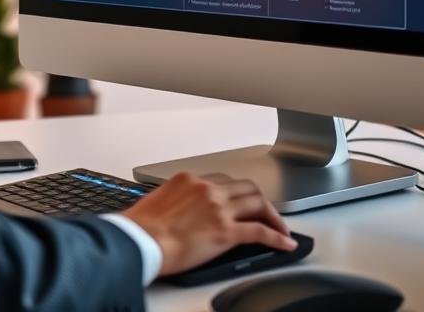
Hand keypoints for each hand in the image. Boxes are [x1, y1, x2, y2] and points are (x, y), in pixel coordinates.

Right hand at [122, 172, 296, 276]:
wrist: (138, 241)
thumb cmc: (140, 227)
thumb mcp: (157, 201)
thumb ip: (176, 201)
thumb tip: (181, 213)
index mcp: (188, 179)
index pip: (222, 181)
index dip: (236, 192)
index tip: (239, 200)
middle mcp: (207, 189)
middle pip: (245, 187)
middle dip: (259, 199)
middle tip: (265, 211)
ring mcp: (218, 208)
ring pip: (258, 203)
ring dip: (273, 215)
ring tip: (280, 227)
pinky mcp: (226, 231)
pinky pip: (260, 231)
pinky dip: (277, 237)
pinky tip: (284, 243)